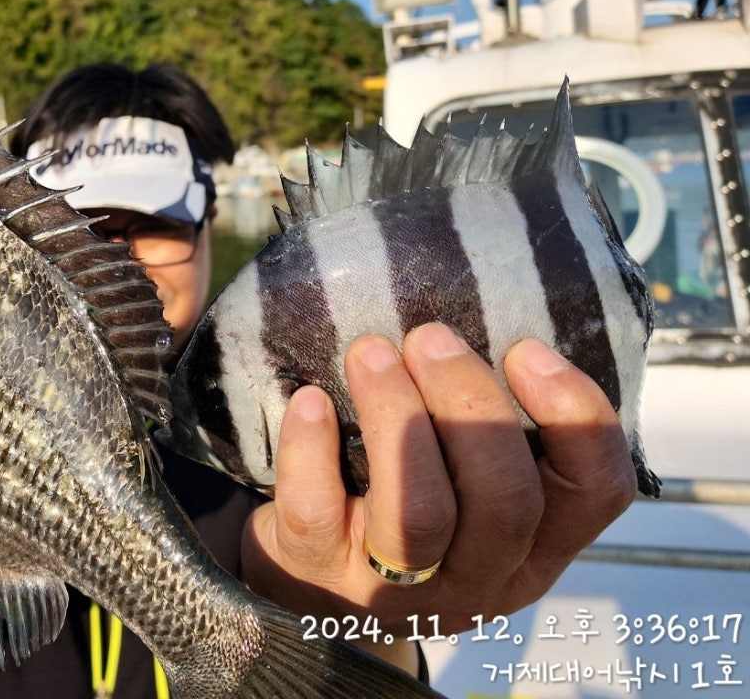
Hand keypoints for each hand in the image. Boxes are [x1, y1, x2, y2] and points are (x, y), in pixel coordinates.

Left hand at [241, 323, 636, 664]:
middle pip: (505, 501)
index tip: (525, 348)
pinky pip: (317, 513)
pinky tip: (310, 400)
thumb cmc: (407, 507)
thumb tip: (486, 315)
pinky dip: (312, 449)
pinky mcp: (318, 574)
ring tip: (371, 351)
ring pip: (420, 513)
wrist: (313, 591)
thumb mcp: (468, 491)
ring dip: (398, 417)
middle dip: (470, 402)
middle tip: (430, 336)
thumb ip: (490, 432)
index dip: (574, 414)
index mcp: (534, 550)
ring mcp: (396, 589)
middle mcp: (476, 581)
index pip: (596, 492)